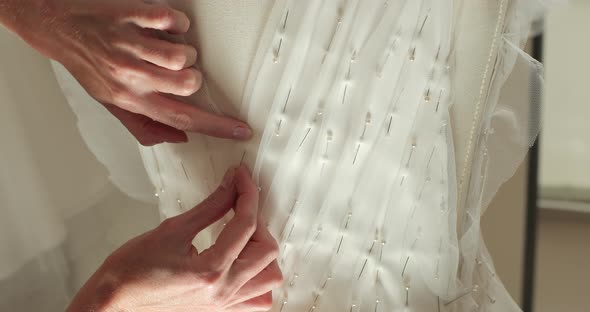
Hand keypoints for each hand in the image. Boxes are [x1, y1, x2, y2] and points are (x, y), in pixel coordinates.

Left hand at [5, 0, 251, 144]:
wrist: (54, 26)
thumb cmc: (86, 64)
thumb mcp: (111, 102)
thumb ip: (144, 124)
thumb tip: (179, 137)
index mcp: (130, 100)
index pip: (182, 120)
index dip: (217, 128)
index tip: (240, 130)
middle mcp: (131, 76)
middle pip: (189, 84)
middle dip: (192, 75)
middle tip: (176, 69)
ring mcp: (130, 46)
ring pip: (184, 55)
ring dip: (183, 49)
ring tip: (165, 46)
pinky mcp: (131, 17)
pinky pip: (172, 20)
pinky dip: (175, 22)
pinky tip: (161, 26)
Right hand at [67, 166, 282, 311]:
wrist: (114, 301)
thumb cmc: (132, 271)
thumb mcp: (172, 229)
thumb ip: (210, 207)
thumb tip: (230, 185)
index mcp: (211, 271)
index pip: (246, 225)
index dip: (247, 193)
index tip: (241, 177)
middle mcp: (222, 291)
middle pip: (266, 251)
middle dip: (258, 222)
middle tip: (239, 206)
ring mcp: (223, 304)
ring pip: (269, 279)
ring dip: (264, 253)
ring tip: (244, 237)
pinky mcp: (219, 310)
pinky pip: (257, 300)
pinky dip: (259, 279)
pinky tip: (244, 263)